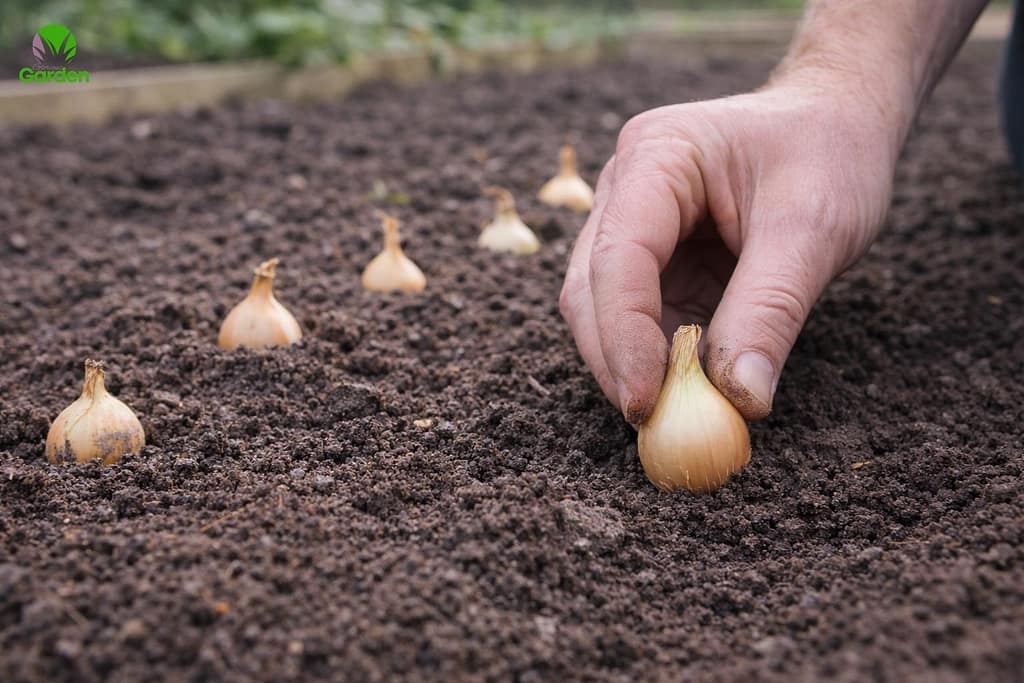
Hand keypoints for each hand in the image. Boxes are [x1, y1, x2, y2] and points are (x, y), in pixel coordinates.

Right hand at [560, 84, 897, 422]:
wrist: (837, 122)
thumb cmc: (829, 154)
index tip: (646, 404)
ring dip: (637, 365)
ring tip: (686, 411)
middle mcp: (626, 189)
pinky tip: (695, 386)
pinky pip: (642, 319)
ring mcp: (632, 224)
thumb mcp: (814, 229)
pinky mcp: (654, 259)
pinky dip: (661, 360)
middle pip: (592, 289)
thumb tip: (740, 401)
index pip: (619, 256)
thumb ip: (770, 310)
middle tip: (657, 425)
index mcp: (656, 157)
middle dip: (618, 360)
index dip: (624, 336)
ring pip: (605, 310)